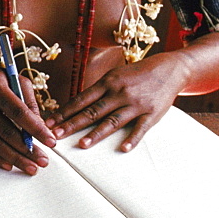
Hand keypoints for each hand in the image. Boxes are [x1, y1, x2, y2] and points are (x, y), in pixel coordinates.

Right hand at [0, 64, 55, 174]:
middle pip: (6, 132)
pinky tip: (9, 166)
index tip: (51, 142)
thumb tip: (41, 127)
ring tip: (32, 167)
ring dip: (15, 158)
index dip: (36, 129)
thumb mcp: (12, 79)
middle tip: (44, 161)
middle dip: (28, 149)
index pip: (18, 112)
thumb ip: (29, 100)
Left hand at [46, 53, 187, 151]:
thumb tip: (76, 105)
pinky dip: (132, 139)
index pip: (81, 99)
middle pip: (92, 111)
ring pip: (112, 121)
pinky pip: (140, 128)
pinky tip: (122, 149)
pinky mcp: (152, 113)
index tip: (49, 122)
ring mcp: (136, 103)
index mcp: (107, 82)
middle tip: (56, 135)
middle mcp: (119, 92)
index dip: (64, 112)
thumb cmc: (136, 74)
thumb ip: (98, 90)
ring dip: (96, 134)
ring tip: (82, 144)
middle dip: (72, 124)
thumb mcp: (114, 76)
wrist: (169, 68)